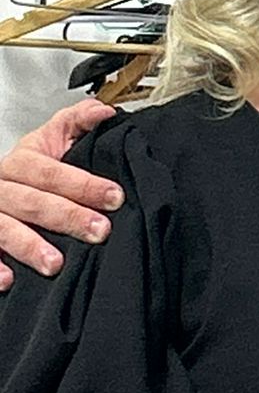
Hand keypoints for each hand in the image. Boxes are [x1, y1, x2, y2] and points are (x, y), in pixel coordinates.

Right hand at [0, 103, 121, 290]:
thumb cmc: (27, 172)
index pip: (49, 171)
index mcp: (19, 164)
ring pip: (3, 228)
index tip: (115, 197)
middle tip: (99, 231)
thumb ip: (75, 124)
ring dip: (28, 246)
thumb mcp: (49, 142)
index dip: (82, 183)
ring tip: (55, 264)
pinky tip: (9, 281)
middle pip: (30, 201)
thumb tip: (104, 112)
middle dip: (66, 216)